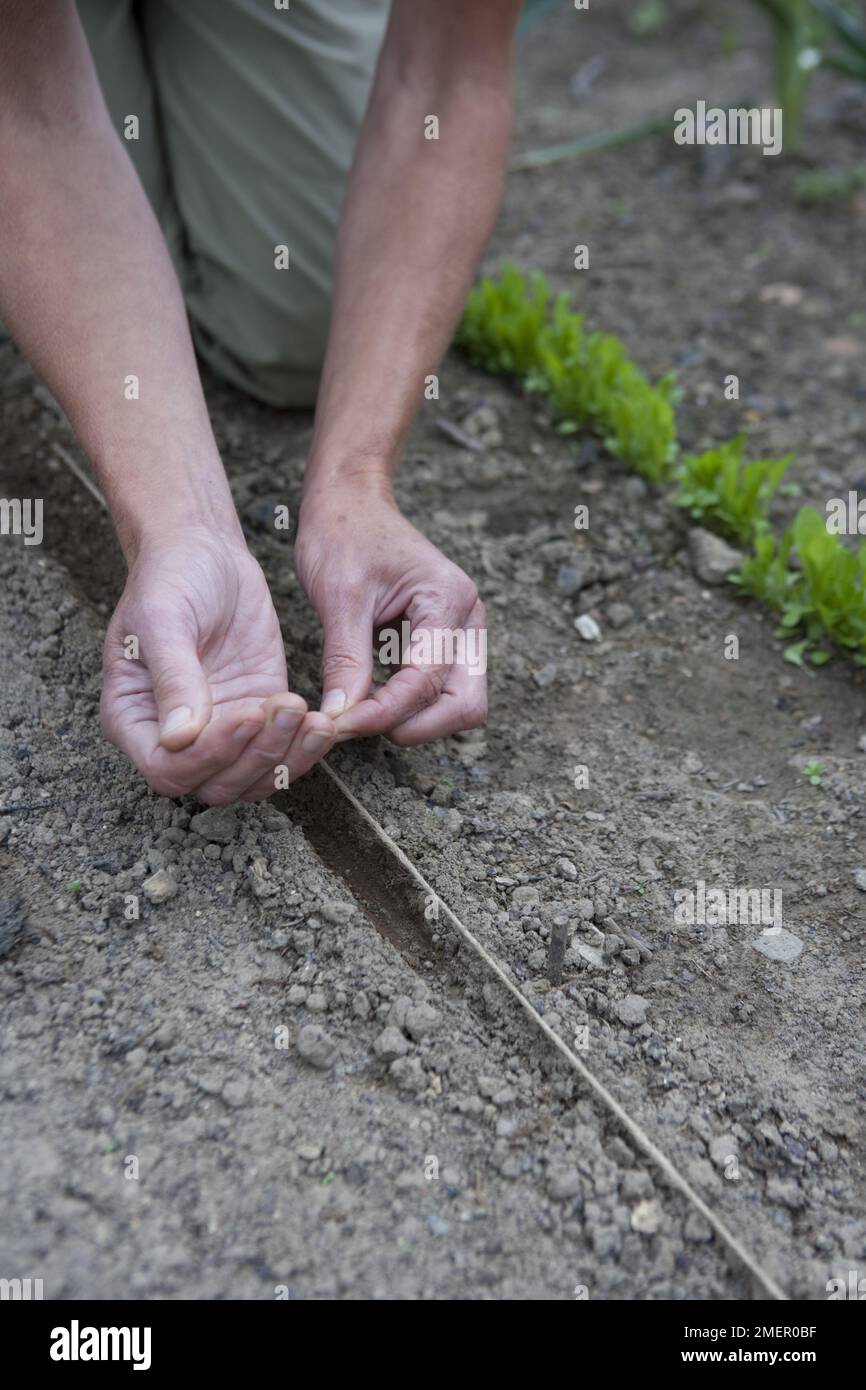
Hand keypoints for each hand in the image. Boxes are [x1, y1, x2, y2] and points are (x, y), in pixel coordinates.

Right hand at [101, 528, 335, 802]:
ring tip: (312, 719)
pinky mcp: (258, 713)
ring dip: (287, 757)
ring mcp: (221, 729)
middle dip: (256, 756)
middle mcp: (176, 737)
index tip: (245, 716)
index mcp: (134, 719)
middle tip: (285, 711)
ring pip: (253, 777)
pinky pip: (282, 751)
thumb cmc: (170, 579)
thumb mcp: (163, 619)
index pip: (167, 770)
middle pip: (215, 784)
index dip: (207, 757)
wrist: (205, 551)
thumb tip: (179, 738)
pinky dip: (304, 746)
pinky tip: (322, 720)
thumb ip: (172, 678)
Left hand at [295, 481, 486, 744]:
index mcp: (448, 599)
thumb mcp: (338, 596)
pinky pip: (441, 690)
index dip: (386, 711)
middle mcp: (466, 617)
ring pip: (458, 703)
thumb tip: (340, 717)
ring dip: (415, 719)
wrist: (349, 501)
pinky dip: (410, 705)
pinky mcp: (445, 640)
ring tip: (361, 712)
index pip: (427, 681)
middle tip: (359, 725)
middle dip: (415, 725)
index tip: (341, 724)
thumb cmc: (344, 533)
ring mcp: (461, 630)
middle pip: (464, 704)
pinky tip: (369, 699)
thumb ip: (345, 659)